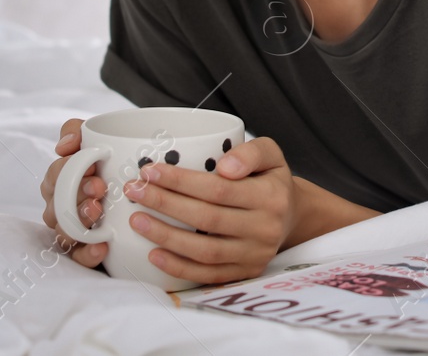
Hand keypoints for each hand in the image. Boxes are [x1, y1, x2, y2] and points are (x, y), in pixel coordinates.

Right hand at [40, 117, 107, 268]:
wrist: (147, 195)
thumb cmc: (114, 164)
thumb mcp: (99, 140)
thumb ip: (78, 131)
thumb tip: (65, 143)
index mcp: (62, 180)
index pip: (55, 175)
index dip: (68, 170)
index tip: (92, 166)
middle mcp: (62, 206)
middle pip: (57, 204)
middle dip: (76, 195)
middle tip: (99, 187)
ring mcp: (72, 230)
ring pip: (64, 231)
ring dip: (80, 221)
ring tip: (98, 211)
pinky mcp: (85, 251)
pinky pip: (79, 257)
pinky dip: (88, 252)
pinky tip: (102, 246)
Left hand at [122, 136, 298, 284]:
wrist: (291, 216)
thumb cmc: (270, 180)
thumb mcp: (270, 155)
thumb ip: (250, 152)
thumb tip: (224, 167)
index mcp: (271, 196)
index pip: (219, 189)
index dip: (181, 181)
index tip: (150, 171)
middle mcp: (265, 228)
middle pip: (207, 218)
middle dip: (165, 204)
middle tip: (135, 191)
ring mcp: (255, 255)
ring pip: (205, 251)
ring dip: (166, 236)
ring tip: (137, 220)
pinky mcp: (245, 273)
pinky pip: (208, 275)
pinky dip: (178, 267)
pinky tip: (154, 254)